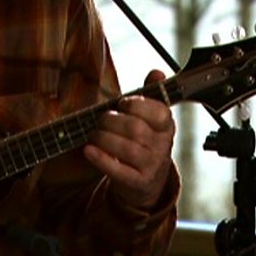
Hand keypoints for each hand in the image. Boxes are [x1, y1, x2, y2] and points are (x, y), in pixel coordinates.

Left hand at [83, 69, 175, 208]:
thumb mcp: (150, 118)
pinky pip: (119, 171)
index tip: (122, 104)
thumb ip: (151, 94)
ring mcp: (152, 166)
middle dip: (111, 120)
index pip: (158, 112)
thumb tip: (157, 73)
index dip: (136, 105)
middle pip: (136, 129)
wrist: (146, 181)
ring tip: (94, 134)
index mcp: (166, 126)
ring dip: (103, 138)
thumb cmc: (144, 142)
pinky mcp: (138, 183)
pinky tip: (88, 150)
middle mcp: (163, 146)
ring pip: (127, 149)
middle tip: (100, 119)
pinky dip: (101, 159)